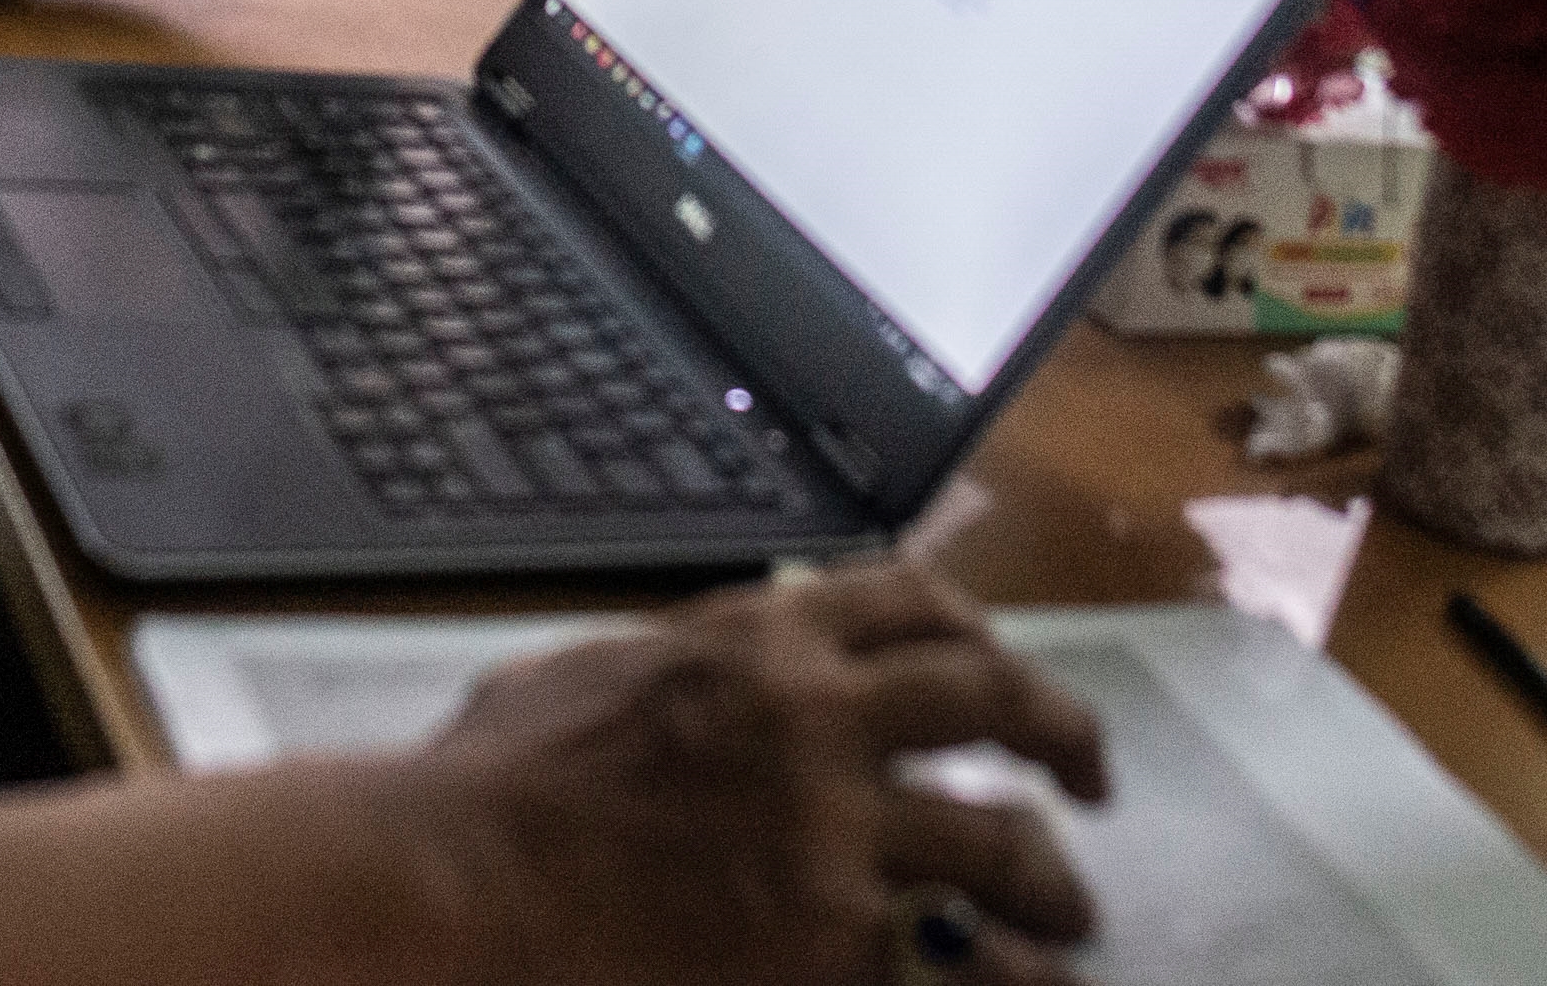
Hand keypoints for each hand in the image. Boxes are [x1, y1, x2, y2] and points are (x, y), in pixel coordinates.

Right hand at [418, 562, 1105, 985]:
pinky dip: (1006, 979)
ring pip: (1001, 842)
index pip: (907, 599)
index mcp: (757, 639)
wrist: (457, 888)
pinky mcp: (837, 941)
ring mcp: (838, 832)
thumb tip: (687, 664)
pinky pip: (958, 961)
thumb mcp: (580, 676)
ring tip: (1073, 916)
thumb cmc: (488, 792)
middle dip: (1058, 732)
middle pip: (989, 699)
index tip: (998, 662)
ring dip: (1051, 881)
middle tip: (1090, 777)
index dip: (974, 630)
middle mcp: (820, 716)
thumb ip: (664, 665)